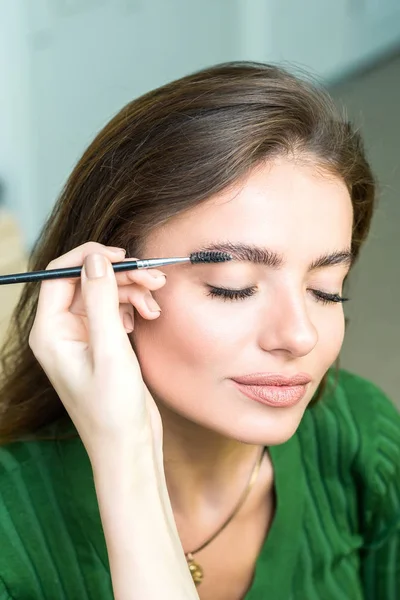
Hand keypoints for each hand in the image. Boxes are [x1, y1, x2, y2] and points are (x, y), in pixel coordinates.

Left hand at [28, 242, 166, 460]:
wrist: (128, 448)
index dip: (90, 258)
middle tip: (154, 279)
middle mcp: (62, 331)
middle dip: (121, 277)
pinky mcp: (101, 344)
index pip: (60, 275)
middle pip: (87, 282)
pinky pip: (114, 311)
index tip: (123, 256)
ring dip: (132, 292)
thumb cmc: (113, 410)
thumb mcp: (109, 350)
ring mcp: (82, 338)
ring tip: (156, 306)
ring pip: (104, 294)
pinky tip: (148, 317)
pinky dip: (134, 308)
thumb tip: (95, 260)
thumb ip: (100, 301)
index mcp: (50, 332)